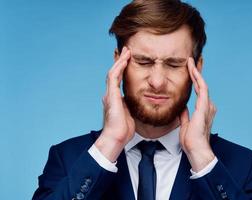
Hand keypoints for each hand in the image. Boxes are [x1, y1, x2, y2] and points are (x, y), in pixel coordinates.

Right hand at [95, 47, 134, 161]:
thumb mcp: (129, 114)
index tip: (128, 60)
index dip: (122, 69)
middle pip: (114, 73)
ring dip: (120, 61)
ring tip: (126, 51)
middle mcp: (110, 94)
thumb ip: (131, 106)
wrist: (116, 137)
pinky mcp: (111, 95)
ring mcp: (109, 94)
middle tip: (126, 51)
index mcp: (115, 99)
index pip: (118, 80)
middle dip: (120, 61)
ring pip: (113, 72)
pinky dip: (119, 67)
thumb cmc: (123, 130)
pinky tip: (124, 60)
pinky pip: (114, 77)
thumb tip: (138, 102)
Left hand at [179, 57, 216, 171]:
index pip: (199, 90)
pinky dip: (197, 77)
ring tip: (191, 60)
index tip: (190, 69)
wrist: (195, 149)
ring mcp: (207, 105)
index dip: (194, 79)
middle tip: (193, 60)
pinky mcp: (205, 106)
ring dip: (196, 71)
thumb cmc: (191, 140)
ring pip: (202, 84)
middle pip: (201, 84)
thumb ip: (185, 115)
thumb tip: (182, 108)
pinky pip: (202, 88)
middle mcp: (207, 105)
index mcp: (203, 109)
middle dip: (197, 71)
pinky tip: (192, 69)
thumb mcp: (185, 124)